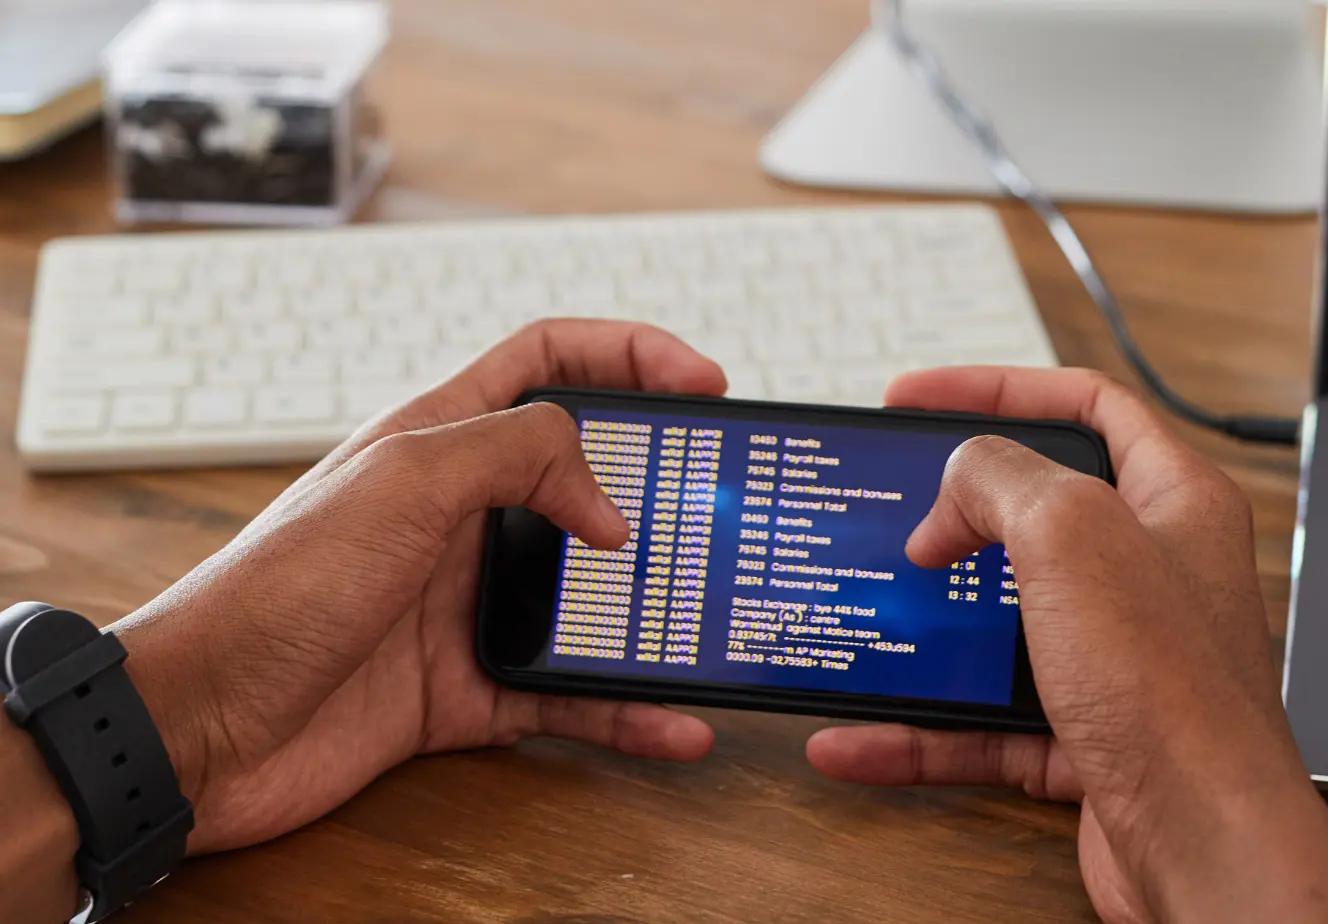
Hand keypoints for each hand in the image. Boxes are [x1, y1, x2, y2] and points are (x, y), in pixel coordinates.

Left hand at [112, 320, 725, 853]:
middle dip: (661, 483)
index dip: (630, 354)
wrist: (202, 728)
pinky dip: (623, 711)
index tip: (703, 382)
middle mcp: (460, 517)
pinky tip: (673, 725)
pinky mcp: (467, 689)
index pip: (548, 362)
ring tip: (716, 617)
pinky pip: (567, 697)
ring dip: (653, 610)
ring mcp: (465, 604)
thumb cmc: (277, 590)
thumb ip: (518, 451)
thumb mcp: (407, 480)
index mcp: (439, 440)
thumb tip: (605, 499)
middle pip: (583, 478)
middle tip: (724, 499)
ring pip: (587, 597)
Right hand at [806, 367, 1327, 922]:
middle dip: (954, 509)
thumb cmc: (1173, 692)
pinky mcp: (1084, 735)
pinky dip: (919, 729)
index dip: (998, 388)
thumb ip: (1001, 479)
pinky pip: (983, 721)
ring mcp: (1117, 659)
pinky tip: (858, 736)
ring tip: (867, 612)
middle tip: (890, 501)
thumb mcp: (1071, 534)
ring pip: (1002, 624)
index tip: (918, 396)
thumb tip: (956, 486)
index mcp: (1172, 501)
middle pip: (1036, 514)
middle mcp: (1150, 574)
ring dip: (929, 625)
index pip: (1086, 406)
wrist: (1205, 845)